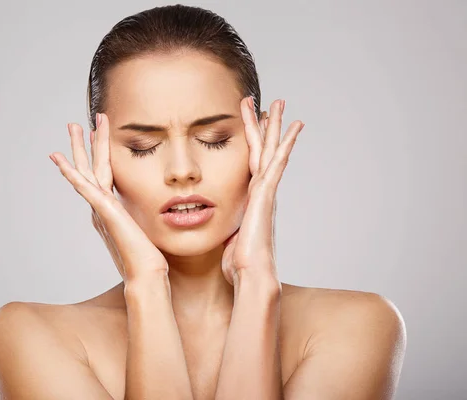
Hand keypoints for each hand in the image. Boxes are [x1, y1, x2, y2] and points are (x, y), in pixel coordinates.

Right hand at [49, 113, 168, 283]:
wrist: (145, 274)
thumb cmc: (148, 257)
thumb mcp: (144, 229)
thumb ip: (139, 219)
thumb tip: (145, 216)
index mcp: (111, 209)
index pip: (103, 174)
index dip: (99, 153)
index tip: (96, 135)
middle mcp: (101, 207)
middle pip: (91, 167)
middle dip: (86, 143)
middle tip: (78, 122)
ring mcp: (100, 209)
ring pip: (87, 170)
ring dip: (79, 147)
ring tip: (74, 126)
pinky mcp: (104, 211)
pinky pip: (84, 187)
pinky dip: (71, 173)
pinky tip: (61, 160)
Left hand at [221, 97, 304, 287]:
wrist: (250, 276)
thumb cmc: (237, 263)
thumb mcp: (224, 236)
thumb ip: (222, 225)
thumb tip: (209, 225)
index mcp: (250, 198)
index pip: (250, 162)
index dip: (250, 141)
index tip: (250, 122)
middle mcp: (260, 191)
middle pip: (263, 150)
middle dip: (264, 125)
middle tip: (269, 103)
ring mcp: (266, 192)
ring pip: (271, 150)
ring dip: (274, 126)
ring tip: (279, 102)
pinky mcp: (267, 195)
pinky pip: (276, 163)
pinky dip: (286, 144)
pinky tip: (292, 127)